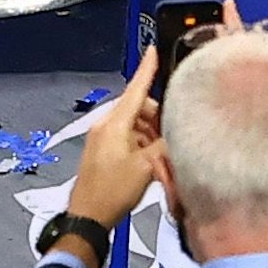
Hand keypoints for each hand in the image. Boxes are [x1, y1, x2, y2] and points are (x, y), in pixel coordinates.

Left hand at [68, 44, 163, 229]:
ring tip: (160, 156)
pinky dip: (140, 144)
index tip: (152, 50)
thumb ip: (165, 146)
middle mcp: (106, 125)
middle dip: (157, 118)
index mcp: (115, 123)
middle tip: (171, 137)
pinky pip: (126, 137)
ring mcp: (102, 138)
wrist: (87, 217)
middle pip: (139, 108)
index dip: (147, 69)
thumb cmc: (113, 191)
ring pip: (134, 124)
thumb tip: (180, 133)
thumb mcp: (146, 168)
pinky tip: (149, 162)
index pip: (136, 89)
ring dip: (149, 134)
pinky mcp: (102, 151)